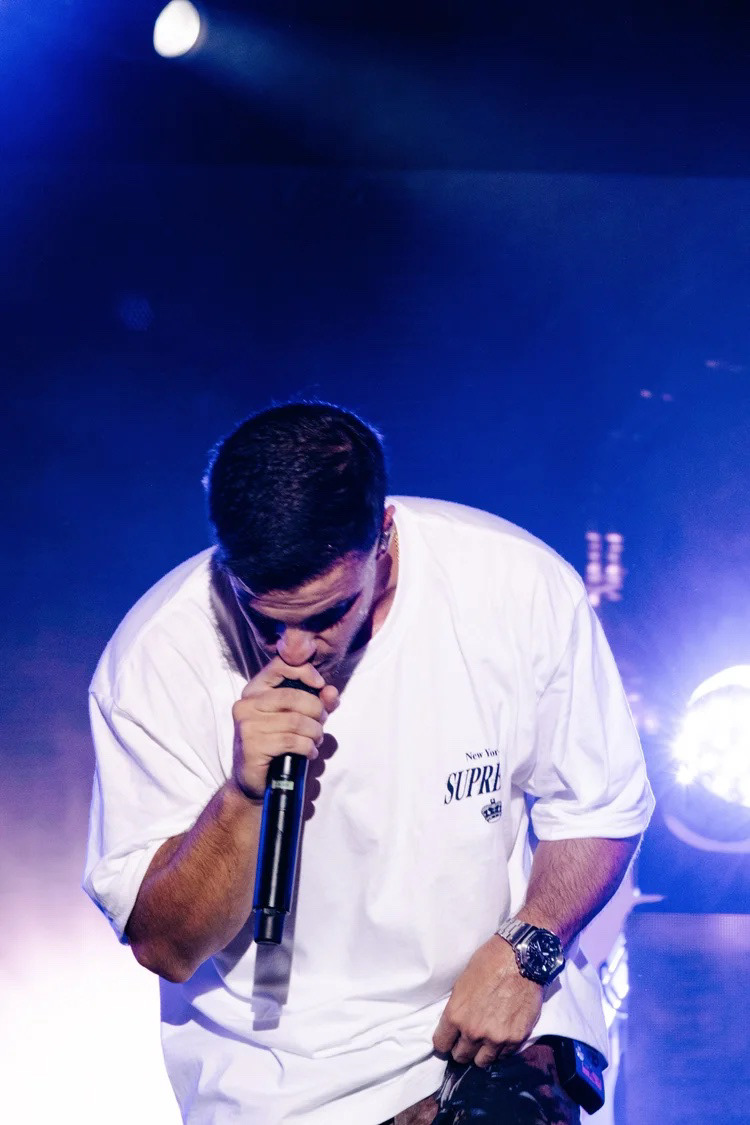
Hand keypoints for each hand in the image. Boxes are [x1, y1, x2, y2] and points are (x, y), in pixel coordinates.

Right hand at [231, 652, 339, 800]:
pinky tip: (309, 752)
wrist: (255, 782)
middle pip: (293, 696)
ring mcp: (247, 725)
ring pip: (296, 721)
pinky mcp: (252, 746)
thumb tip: (332, 692)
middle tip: (321, 723)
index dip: (304, 671)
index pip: (279, 665)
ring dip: (315, 732)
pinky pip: (292, 741)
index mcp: (254, 691)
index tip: (320, 685)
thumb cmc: (277, 744)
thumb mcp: (298, 718)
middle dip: (316, 710)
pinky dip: (308, 747)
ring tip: (316, 740)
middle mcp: (246, 704)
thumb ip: (317, 702)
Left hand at [432, 935, 543, 1067]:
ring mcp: (496, 1038)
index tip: (449, 1039)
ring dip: (482, 1052)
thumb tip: (455, 1024)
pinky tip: (502, 1035)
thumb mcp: (462, 983)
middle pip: (461, 1057)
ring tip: (485, 1041)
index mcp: (456, 1015)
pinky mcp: (516, 1039)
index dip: (445, 1042)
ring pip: (482, 1061)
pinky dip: (501, 1049)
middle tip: (468, 1040)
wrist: (521, 959)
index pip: (441, 1044)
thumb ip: (458, 1009)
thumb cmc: (489, 962)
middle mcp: (474, 1031)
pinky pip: (503, 1055)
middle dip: (462, 1049)